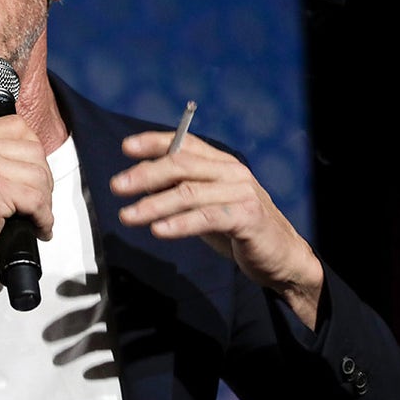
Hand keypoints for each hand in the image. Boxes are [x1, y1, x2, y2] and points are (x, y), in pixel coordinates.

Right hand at [0, 115, 53, 278]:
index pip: (18, 128)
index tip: (32, 178)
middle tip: (38, 204)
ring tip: (36, 219)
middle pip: (34, 151)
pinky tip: (37, 229)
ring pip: (39, 176)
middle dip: (43, 181)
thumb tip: (34, 166)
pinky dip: (43, 218)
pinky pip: (36, 199)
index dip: (33, 154)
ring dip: (45, 203)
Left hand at [110, 130, 322, 326]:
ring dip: (154, 204)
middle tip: (118, 186)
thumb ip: (180, 192)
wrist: (282, 257)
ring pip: (189, 192)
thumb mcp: (206, 205)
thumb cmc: (239, 229)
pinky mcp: (247, 217)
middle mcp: (232, 171)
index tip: (126, 147)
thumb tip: (140, 184)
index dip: (154, 142)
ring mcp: (241, 193)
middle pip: (182, 164)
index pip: (184, 143)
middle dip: (145, 174)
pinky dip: (179, 224)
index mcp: (221, 163)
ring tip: (128, 215)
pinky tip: (158, 230)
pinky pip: (206, 218)